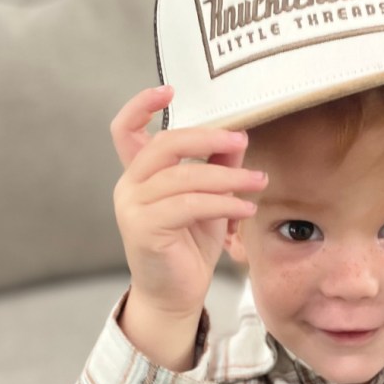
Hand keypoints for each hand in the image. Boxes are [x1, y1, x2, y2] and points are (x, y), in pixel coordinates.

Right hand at [110, 85, 267, 368]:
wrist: (175, 293)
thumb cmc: (189, 243)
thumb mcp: (210, 197)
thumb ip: (218, 165)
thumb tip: (239, 135)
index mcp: (140, 173)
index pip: (125, 130)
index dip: (141, 106)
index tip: (168, 90)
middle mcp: (129, 185)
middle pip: (164, 145)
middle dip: (208, 138)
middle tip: (243, 140)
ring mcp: (132, 207)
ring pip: (183, 177)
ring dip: (227, 177)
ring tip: (259, 182)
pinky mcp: (143, 229)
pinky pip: (188, 205)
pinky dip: (221, 203)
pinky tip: (245, 208)